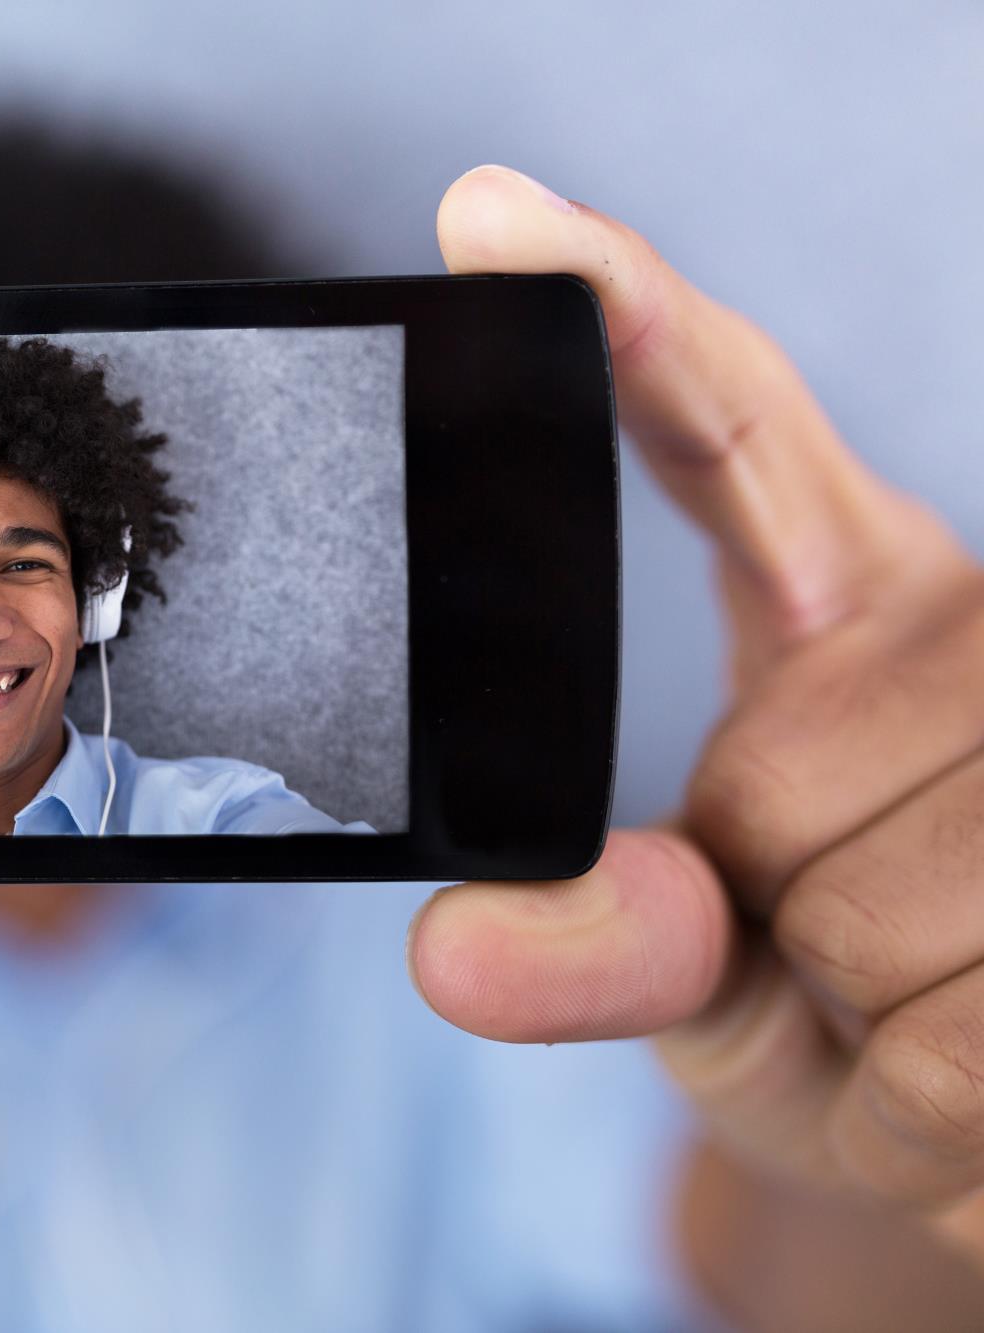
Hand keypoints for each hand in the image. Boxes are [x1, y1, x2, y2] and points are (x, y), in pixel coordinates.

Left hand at [409, 167, 983, 1267]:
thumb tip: (462, 953)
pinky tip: (961, 1064)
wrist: (981, 1126)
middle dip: (785, 901)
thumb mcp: (703, 988)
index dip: (626, 317)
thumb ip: (604, 949)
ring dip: (882, 1004)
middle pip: (801, 763)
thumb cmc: (841, 1016)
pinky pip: (969, 1037)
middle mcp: (959, 624)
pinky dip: (937, 1098)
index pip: (729, 428)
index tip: (488, 214)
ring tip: (918, 1002)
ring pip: (894, 897)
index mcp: (838, 602)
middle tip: (834, 947)